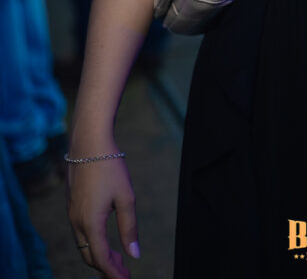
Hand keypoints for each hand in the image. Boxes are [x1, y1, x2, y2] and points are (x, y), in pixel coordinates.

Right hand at [66, 152, 140, 278]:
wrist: (88, 142)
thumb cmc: (110, 167)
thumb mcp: (126, 197)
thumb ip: (129, 227)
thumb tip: (134, 254)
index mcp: (91, 222)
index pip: (101, 259)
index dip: (114, 273)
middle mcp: (77, 222)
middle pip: (89, 256)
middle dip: (106, 267)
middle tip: (124, 271)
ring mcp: (71, 214)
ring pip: (83, 245)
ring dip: (98, 255)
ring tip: (116, 259)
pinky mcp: (71, 205)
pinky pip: (79, 233)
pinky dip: (92, 242)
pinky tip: (104, 238)